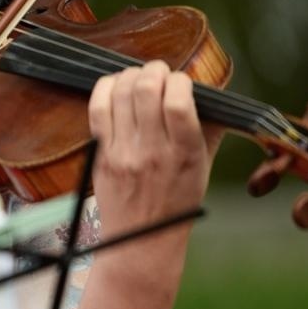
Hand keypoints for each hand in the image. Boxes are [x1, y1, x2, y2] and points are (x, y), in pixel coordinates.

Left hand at [88, 59, 221, 243]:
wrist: (142, 238)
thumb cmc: (177, 202)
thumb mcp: (204, 167)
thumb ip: (208, 130)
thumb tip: (210, 93)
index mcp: (184, 154)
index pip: (178, 102)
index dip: (180, 80)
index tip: (182, 81)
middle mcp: (151, 151)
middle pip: (146, 90)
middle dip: (154, 70)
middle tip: (159, 71)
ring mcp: (122, 152)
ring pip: (120, 95)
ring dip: (130, 75)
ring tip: (139, 77)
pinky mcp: (100, 154)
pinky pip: (97, 109)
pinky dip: (105, 88)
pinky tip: (114, 85)